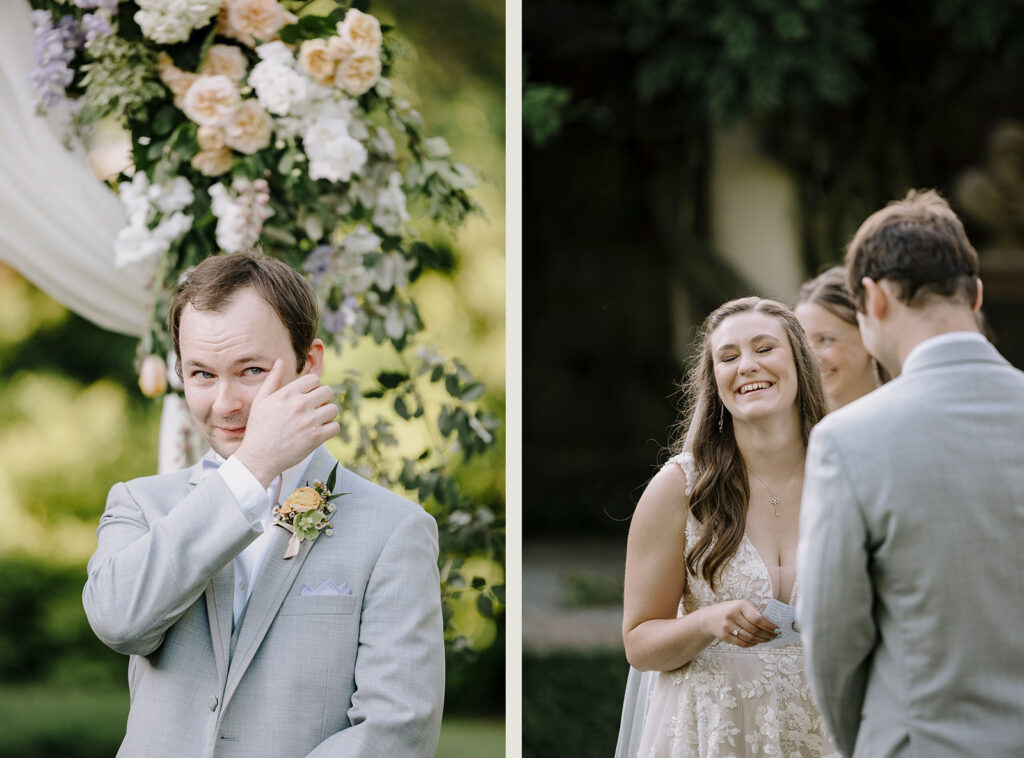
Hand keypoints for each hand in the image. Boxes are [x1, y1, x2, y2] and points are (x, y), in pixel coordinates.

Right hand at [234, 360, 339, 487]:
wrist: (258, 457)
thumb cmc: (259, 428)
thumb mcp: (260, 401)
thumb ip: (272, 380)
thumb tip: (279, 361)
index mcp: (287, 394)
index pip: (314, 379)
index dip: (314, 387)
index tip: (309, 396)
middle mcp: (300, 405)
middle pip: (327, 392)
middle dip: (323, 399)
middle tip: (315, 408)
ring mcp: (309, 421)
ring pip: (333, 409)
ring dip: (327, 415)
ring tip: (317, 421)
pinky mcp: (316, 437)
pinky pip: (335, 427)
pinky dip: (330, 429)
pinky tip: (319, 432)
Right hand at [703, 599, 778, 647]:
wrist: (709, 618)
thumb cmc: (729, 611)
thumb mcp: (739, 606)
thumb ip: (752, 613)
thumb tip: (771, 625)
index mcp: (739, 605)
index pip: (757, 619)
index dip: (769, 626)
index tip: (777, 629)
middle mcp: (732, 615)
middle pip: (754, 630)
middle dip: (767, 635)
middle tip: (775, 636)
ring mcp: (727, 626)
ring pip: (749, 638)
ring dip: (761, 640)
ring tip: (768, 639)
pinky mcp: (725, 636)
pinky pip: (742, 643)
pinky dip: (752, 644)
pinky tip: (756, 642)